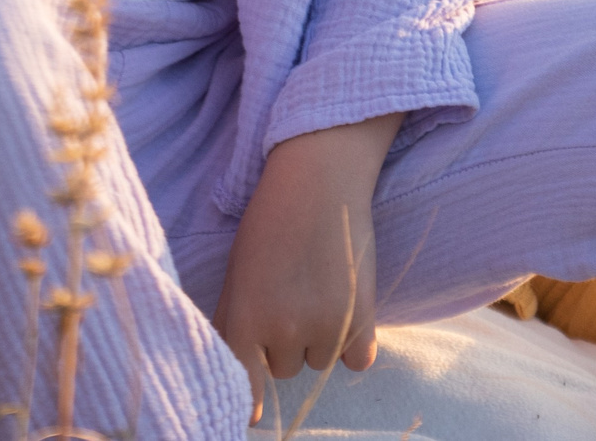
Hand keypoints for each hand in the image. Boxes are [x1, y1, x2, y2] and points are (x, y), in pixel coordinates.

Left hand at [214, 115, 401, 422]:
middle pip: (284, 367)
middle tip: (293, 293)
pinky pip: (357, 359)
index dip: (251, 398)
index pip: (245, 382)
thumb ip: (232, 327)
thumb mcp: (236, 275)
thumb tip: (238, 384)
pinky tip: (347, 308)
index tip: (253, 416)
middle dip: (287, 340)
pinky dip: (354, 342)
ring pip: (318, 361)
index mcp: (242, 320)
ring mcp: (325, 325)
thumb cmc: (270, 222)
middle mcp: (282, 330)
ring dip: (319, 337)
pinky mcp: (363, 316)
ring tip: (319, 288)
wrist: (319, 179)